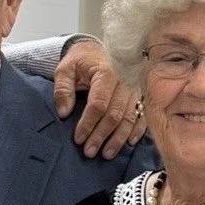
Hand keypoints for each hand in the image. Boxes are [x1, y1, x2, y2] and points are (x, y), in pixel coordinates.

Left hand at [52, 40, 145, 158]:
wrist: (98, 50)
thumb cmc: (80, 60)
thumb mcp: (65, 69)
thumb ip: (62, 89)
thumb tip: (64, 113)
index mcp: (106, 73)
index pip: (98, 104)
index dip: (88, 123)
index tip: (78, 139)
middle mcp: (125, 80)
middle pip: (115, 114)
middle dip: (101, 136)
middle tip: (89, 152)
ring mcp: (135, 88)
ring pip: (130, 117)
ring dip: (118, 138)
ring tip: (106, 154)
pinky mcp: (140, 93)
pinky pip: (142, 114)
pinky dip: (137, 130)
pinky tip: (128, 143)